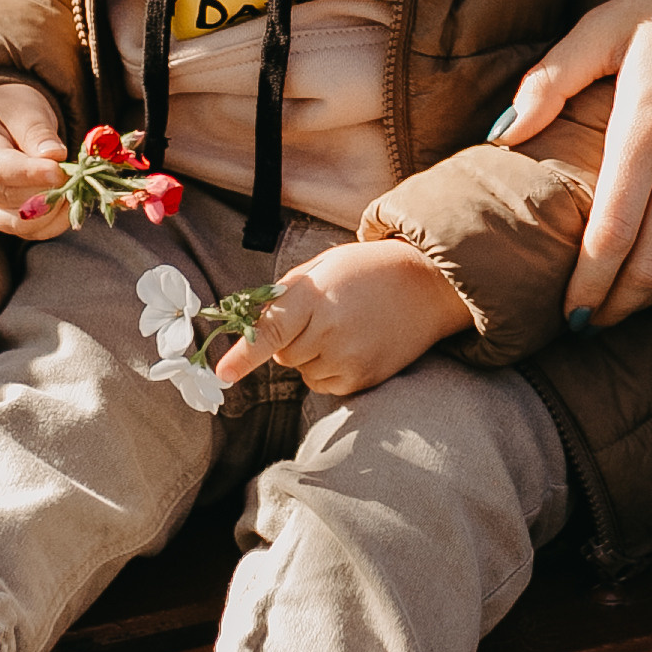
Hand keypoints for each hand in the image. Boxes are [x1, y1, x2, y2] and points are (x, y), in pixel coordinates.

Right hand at [0, 81, 71, 236]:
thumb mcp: (24, 108)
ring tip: (75, 191)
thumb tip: (54, 156)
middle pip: (9, 197)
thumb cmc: (9, 108)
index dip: (31, 173)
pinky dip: (50, 224)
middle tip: (77, 177)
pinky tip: (69, 206)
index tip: (60, 171)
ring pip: (16, 222)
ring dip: (51, 212)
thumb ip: (37, 131)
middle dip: (47, 191)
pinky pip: (25, 231)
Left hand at [213, 240, 470, 398]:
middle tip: (320, 315)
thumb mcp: (324, 266)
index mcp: (315, 295)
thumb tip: (251, 323)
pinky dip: (330, 369)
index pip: (271, 331)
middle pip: (281, 355)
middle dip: (289, 340)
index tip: (222, 373)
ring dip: (311, 356)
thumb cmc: (369, 270)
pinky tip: (354, 345)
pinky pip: (324, 385)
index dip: (244, 354)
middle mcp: (330, 330)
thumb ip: (286, 294)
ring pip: (302, 371)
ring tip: (344, 328)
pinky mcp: (363, 379)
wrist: (429, 285)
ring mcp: (349, 358)